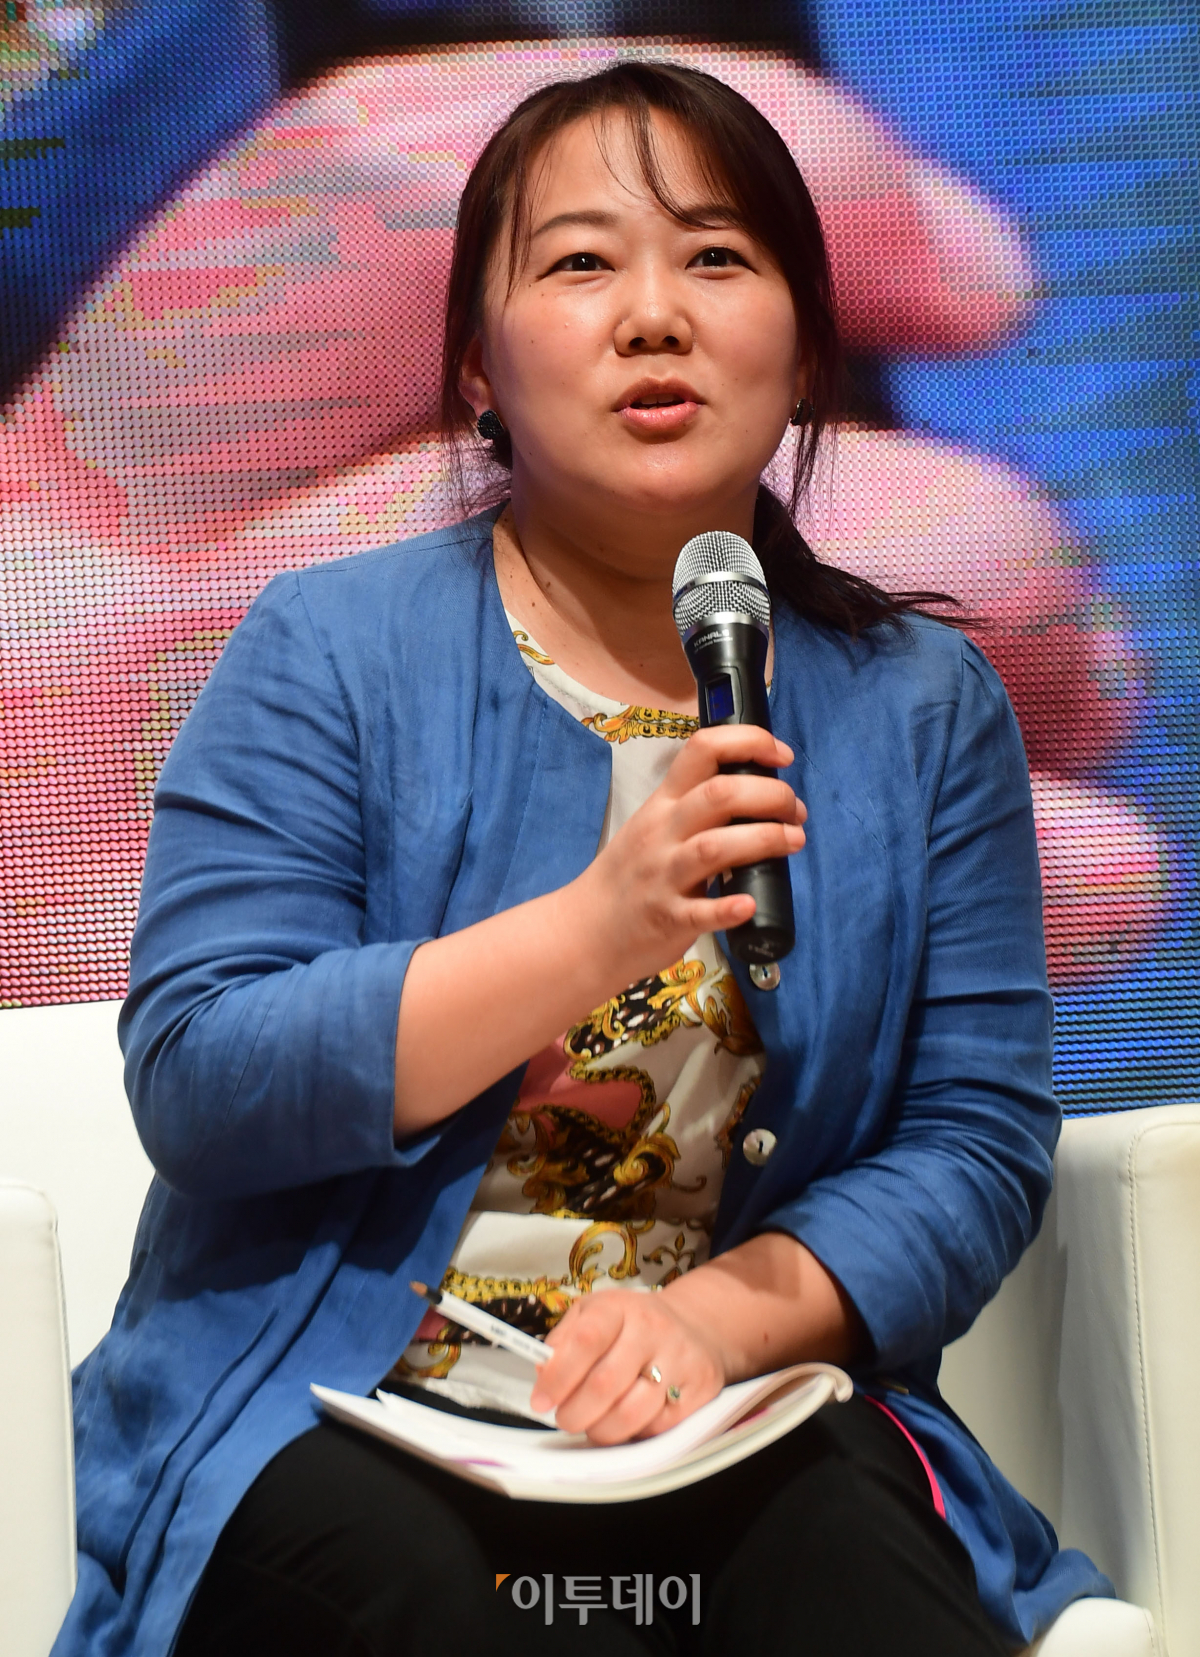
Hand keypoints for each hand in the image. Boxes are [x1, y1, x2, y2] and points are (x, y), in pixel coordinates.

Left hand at [528, 1289, 726, 1442]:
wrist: (695, 1325)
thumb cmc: (632, 1324)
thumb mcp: (593, 1313)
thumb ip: (563, 1340)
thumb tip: (543, 1374)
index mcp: (620, 1308)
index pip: (586, 1340)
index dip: (558, 1376)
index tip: (541, 1400)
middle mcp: (653, 1330)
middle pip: (605, 1384)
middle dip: (575, 1412)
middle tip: (565, 1419)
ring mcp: (681, 1360)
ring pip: (632, 1413)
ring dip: (602, 1430)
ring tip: (592, 1425)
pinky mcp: (701, 1389)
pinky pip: (660, 1427)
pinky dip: (635, 1433)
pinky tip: (625, 1423)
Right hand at [573, 724, 805, 991]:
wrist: (586, 931)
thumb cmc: (630, 876)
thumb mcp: (653, 826)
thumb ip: (695, 806)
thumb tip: (759, 792)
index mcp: (663, 804)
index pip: (703, 749)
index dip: (750, 742)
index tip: (782, 756)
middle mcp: (662, 833)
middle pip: (719, 795)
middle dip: (770, 795)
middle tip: (796, 811)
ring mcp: (663, 877)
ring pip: (715, 847)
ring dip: (764, 840)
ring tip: (794, 841)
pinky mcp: (668, 919)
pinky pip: (700, 911)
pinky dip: (729, 907)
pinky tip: (750, 904)